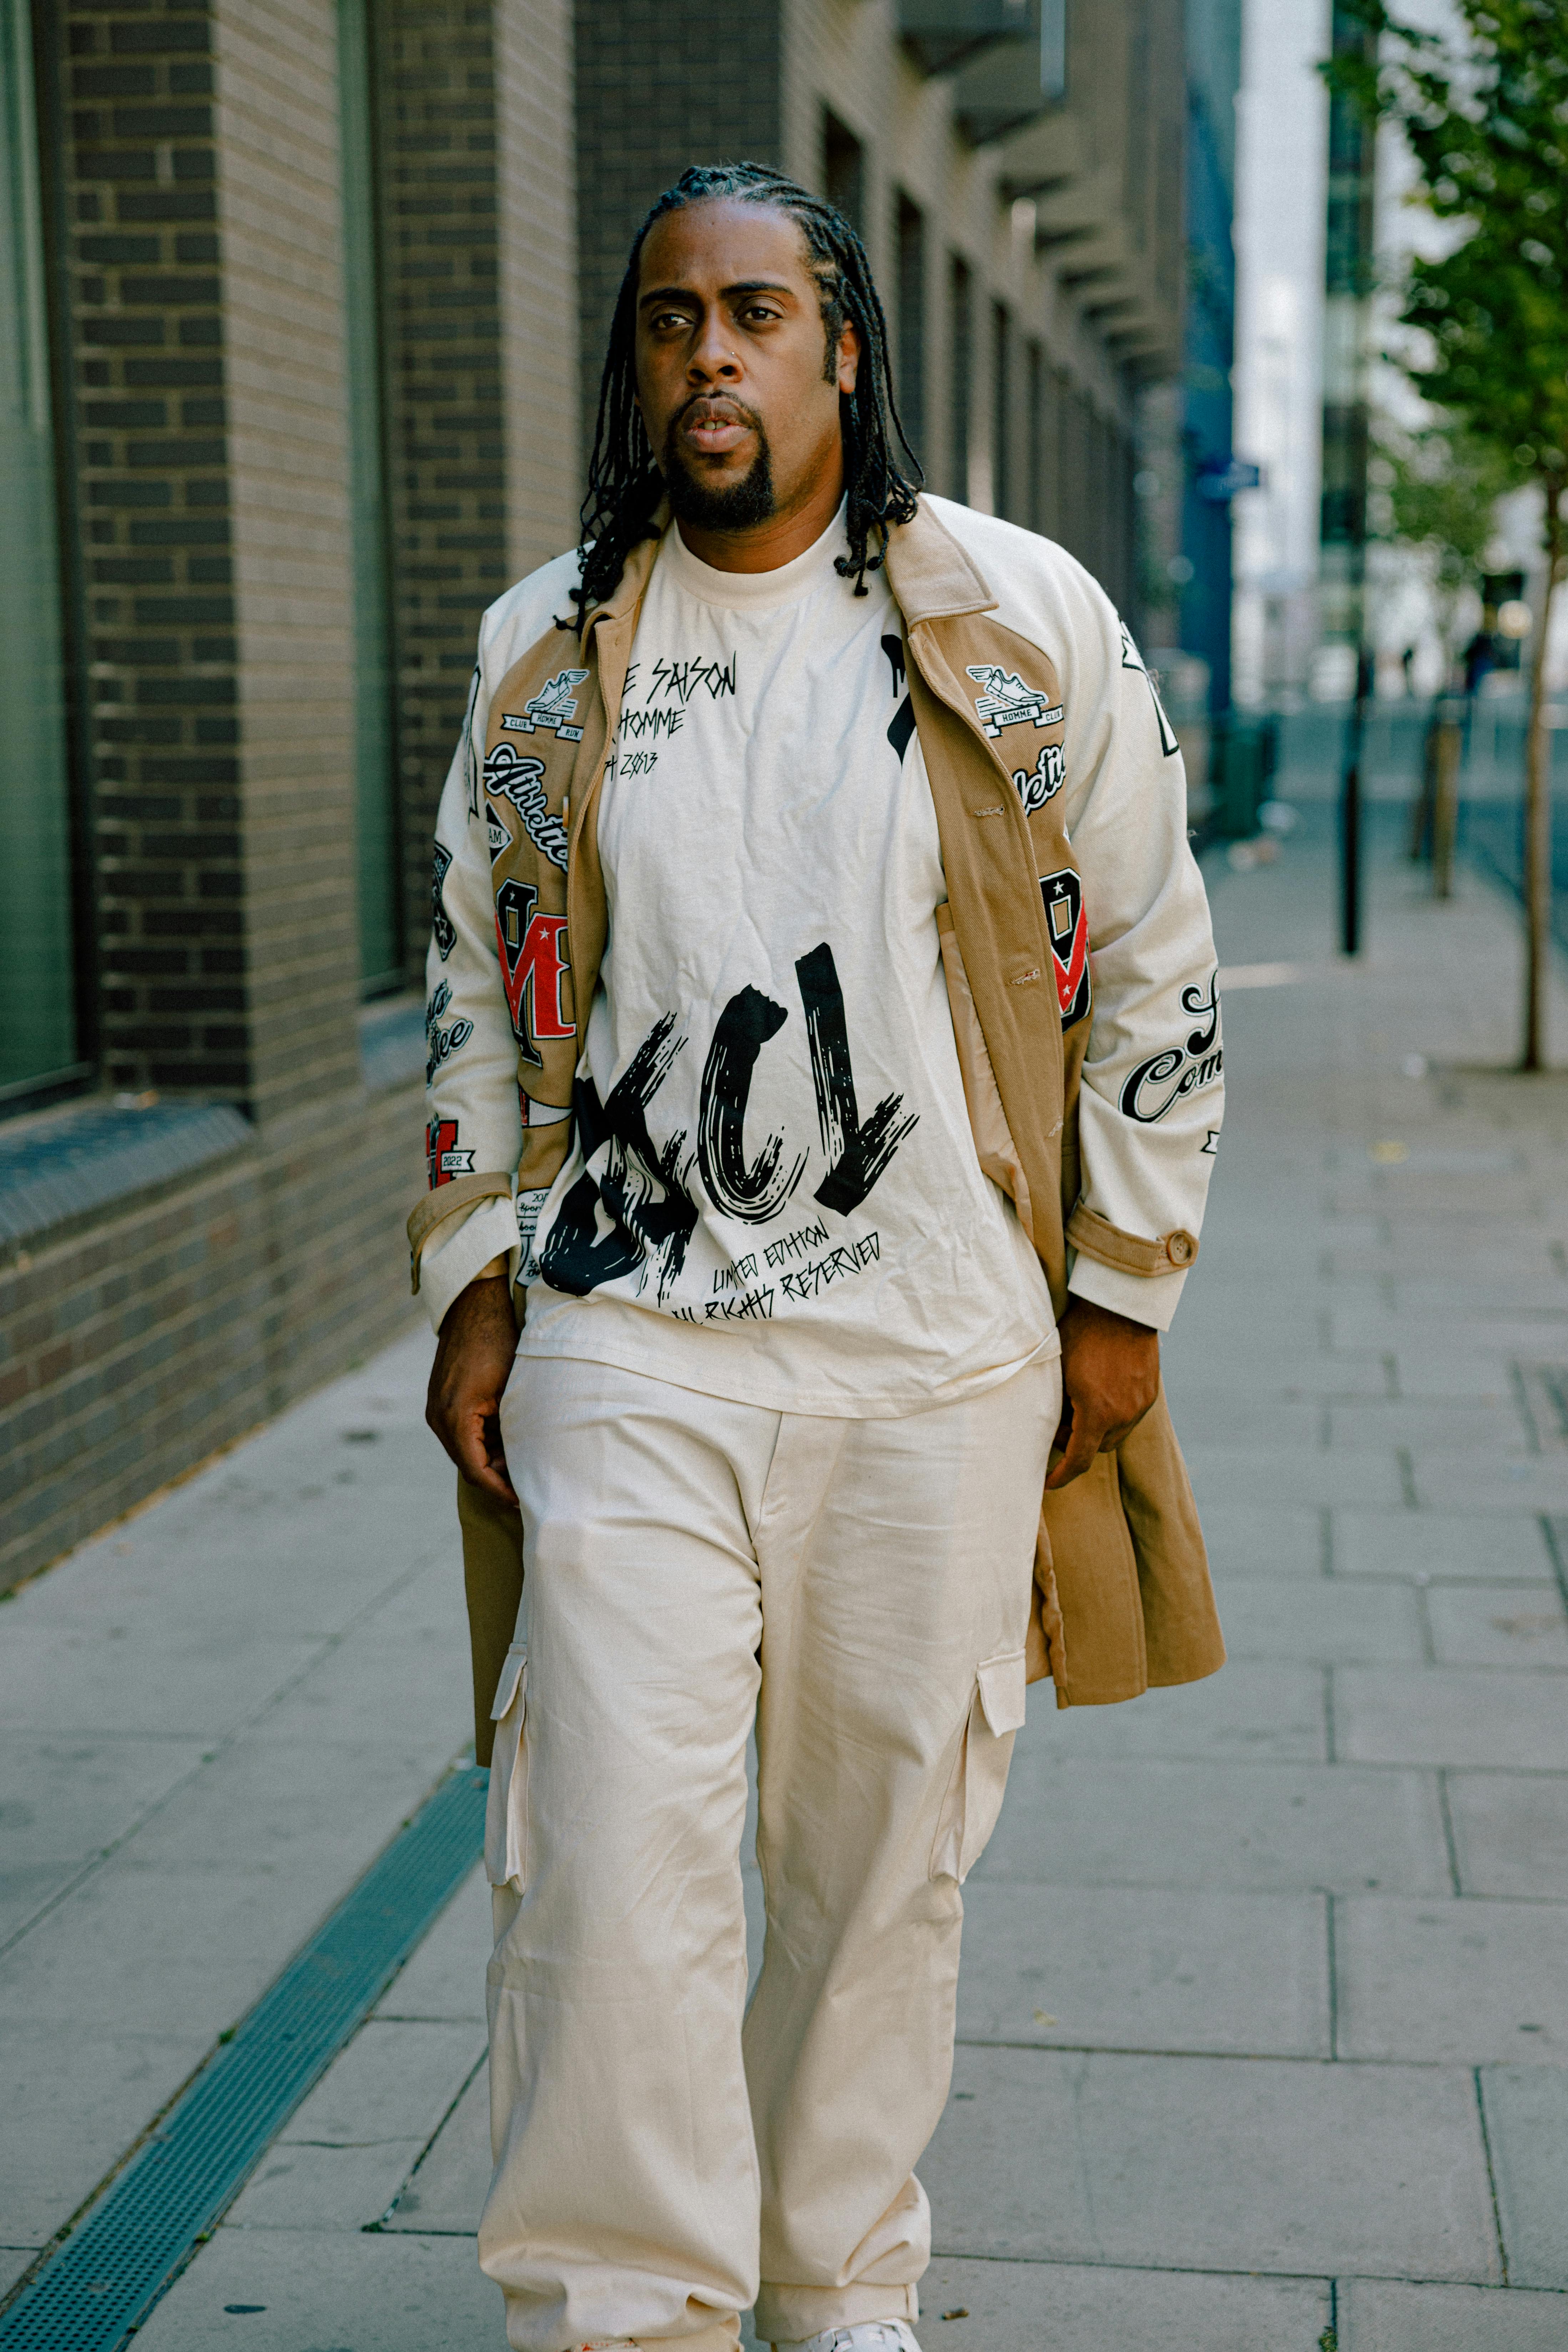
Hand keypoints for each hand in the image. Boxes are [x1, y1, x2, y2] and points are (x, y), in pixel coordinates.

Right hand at [425, 1273, 519, 1505]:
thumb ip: (512, 1429)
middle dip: (497, 1478)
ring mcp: (436, 1409)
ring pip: (465, 1450)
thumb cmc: (499, 1341)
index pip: (476, 1471)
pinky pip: (461, 1433)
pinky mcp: (441, 1401)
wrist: (475, 1305)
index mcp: (455, 1417)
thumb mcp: (512, 1389)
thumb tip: (523, 1463)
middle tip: (528, 1485)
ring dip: (491, 1459)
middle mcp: (438, 1417)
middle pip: (468, 1465)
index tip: (522, 1499)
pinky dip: (483, 1441)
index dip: (500, 1490)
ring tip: (523, 1462)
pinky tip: (508, 1439)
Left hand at [1045, 1297, 1159, 1490]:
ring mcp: (1141, 1405)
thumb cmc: (1080, 1333)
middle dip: (1077, 1444)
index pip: (1079, 1460)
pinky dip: (1113, 1415)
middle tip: (1060, 1424)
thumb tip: (1050, 1427)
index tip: (1049, 1482)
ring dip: (1097, 1430)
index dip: (1062, 1475)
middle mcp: (1123, 1415)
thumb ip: (1054, 1405)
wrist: (1120, 1306)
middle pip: (1097, 1448)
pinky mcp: (1151, 1393)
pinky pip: (1130, 1417)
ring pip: (1115, 1434)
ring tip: (1080, 1405)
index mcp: (1096, 1412)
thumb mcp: (1058, 1369)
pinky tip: (1101, 1393)